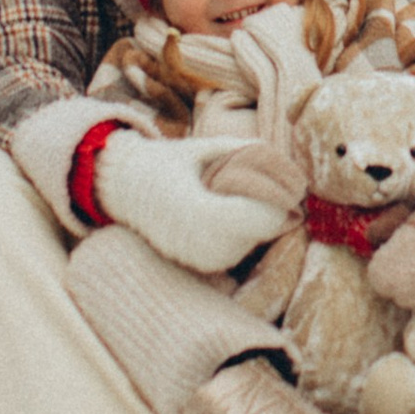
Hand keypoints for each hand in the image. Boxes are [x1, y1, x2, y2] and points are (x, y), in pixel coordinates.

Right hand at [94, 130, 272, 273]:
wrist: (123, 190)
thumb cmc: (165, 162)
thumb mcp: (203, 148)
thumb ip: (242, 151)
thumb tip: (282, 161)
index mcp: (201, 211)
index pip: (264, 218)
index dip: (282, 201)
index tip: (290, 185)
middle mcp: (201, 243)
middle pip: (265, 231)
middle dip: (274, 209)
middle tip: (275, 188)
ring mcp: (200, 259)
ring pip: (254, 242)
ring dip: (260, 222)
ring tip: (242, 196)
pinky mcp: (201, 265)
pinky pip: (239, 250)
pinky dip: (244, 233)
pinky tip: (229, 213)